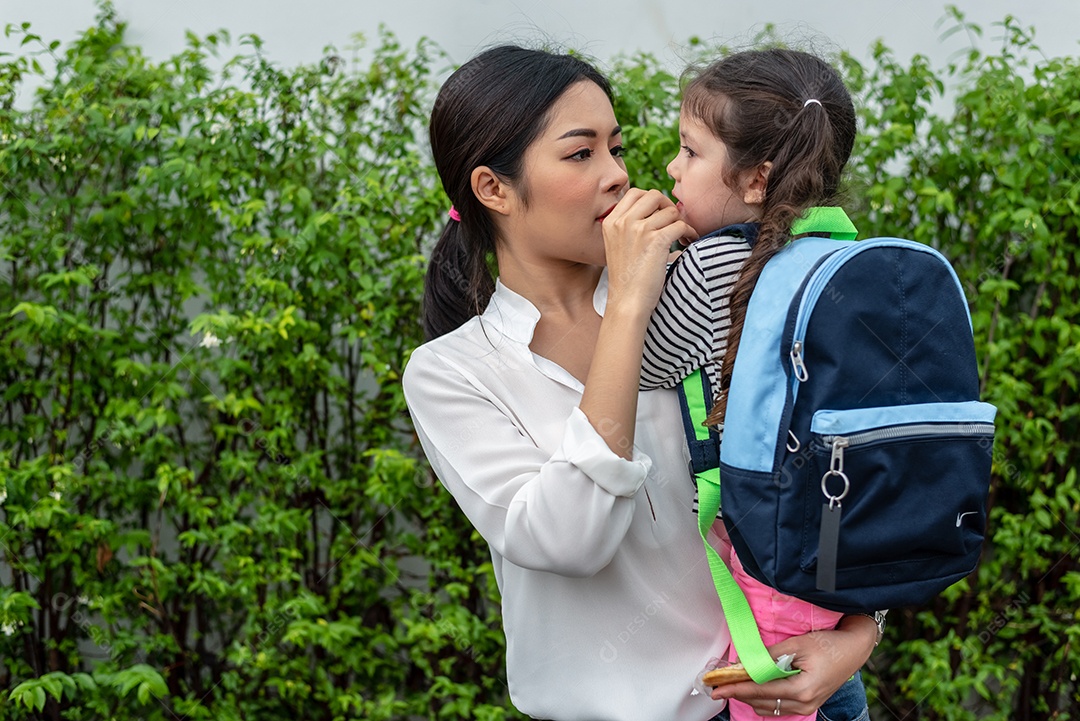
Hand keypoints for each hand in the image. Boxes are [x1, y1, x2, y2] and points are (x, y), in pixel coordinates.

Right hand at [601, 188, 696, 316]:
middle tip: (673, 221)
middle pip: (653, 196)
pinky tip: (688, 241)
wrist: (627, 302)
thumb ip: (629, 226)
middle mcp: (623, 222)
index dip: (651, 200)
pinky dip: (689, 232)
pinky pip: (680, 225)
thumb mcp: (617, 246)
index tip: (659, 213)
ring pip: (670, 211)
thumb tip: (658, 210)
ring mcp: (639, 230)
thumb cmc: (626, 278)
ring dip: (679, 222)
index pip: (634, 193)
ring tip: (682, 235)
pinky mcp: (656, 241)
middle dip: (667, 206)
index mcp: (611, 221)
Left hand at [710, 615, 876, 714]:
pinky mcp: (808, 704)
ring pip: (769, 707)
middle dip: (739, 693)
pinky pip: (779, 707)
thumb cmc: (829, 644)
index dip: (736, 689)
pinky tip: (753, 689)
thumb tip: (746, 664)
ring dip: (750, 697)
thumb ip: (770, 656)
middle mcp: (803, 704)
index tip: (717, 688)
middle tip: (718, 685)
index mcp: (801, 690)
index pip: (760, 691)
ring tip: (732, 686)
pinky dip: (763, 699)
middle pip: (762, 702)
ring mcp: (807, 706)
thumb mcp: (797, 645)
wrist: (854, 649)